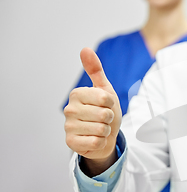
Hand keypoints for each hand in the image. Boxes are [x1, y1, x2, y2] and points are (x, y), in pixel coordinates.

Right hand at [64, 48, 121, 172]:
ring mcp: (68, 127)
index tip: (106, 105)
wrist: (105, 135)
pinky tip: (95, 139)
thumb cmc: (105, 111)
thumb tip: (85, 49)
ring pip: (101, 129)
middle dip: (110, 118)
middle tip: (103, 119)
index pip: (105, 98)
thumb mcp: (105, 90)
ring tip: (100, 129)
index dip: (111, 103)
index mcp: (77, 94)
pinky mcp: (71, 143)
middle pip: (104, 114)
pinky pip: (96, 142)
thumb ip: (95, 70)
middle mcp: (69, 109)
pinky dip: (101, 142)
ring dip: (106, 131)